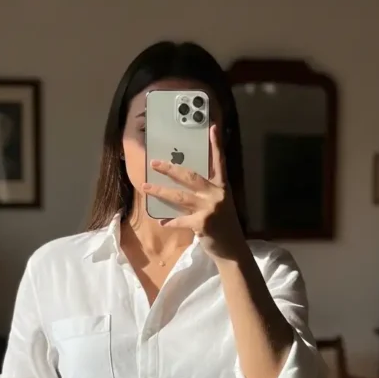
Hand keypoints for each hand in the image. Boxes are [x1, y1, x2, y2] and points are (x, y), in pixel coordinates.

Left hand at [143, 125, 245, 259]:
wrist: (232, 249)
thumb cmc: (223, 225)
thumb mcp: (219, 204)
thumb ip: (205, 193)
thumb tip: (182, 184)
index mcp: (221, 187)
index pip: (220, 162)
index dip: (216, 145)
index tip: (213, 128)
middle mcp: (216, 195)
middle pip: (190, 177)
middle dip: (170, 169)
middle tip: (155, 162)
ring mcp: (209, 209)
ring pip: (179, 197)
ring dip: (160, 192)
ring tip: (146, 186)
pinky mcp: (202, 223)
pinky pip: (180, 220)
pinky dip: (169, 222)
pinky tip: (161, 222)